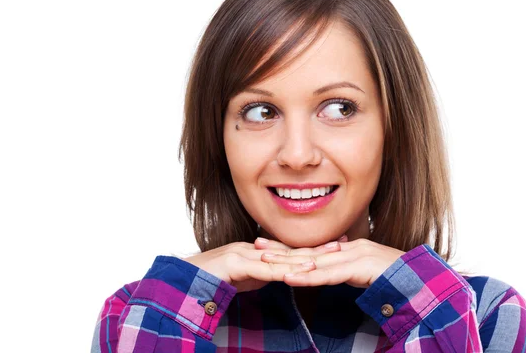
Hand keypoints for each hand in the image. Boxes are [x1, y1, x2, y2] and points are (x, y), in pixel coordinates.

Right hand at [183, 235, 346, 292]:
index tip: (335, 245)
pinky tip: (300, 273)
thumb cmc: (210, 281)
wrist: (182, 281)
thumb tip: (279, 275)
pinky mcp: (235, 264)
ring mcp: (242, 254)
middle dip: (317, 248)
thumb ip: (260, 275)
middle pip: (290, 249)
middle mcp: (251, 248)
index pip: (288, 249)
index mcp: (254, 250)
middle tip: (342, 243)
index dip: (312, 248)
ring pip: (281, 257)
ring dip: (306, 258)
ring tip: (330, 256)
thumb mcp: (243, 278)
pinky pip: (263, 269)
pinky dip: (284, 271)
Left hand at [254, 237, 404, 288]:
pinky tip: (290, 278)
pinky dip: (307, 277)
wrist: (418, 278)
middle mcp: (347, 249)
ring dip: (288, 262)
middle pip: (308, 252)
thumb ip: (348, 269)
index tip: (267, 246)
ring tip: (265, 261)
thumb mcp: (365, 271)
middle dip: (280, 250)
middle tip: (256, 245)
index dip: (288, 248)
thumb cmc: (394, 275)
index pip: (312, 250)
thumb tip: (332, 270)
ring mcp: (352, 256)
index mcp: (347, 248)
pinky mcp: (358, 268)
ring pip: (313, 262)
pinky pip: (328, 275)